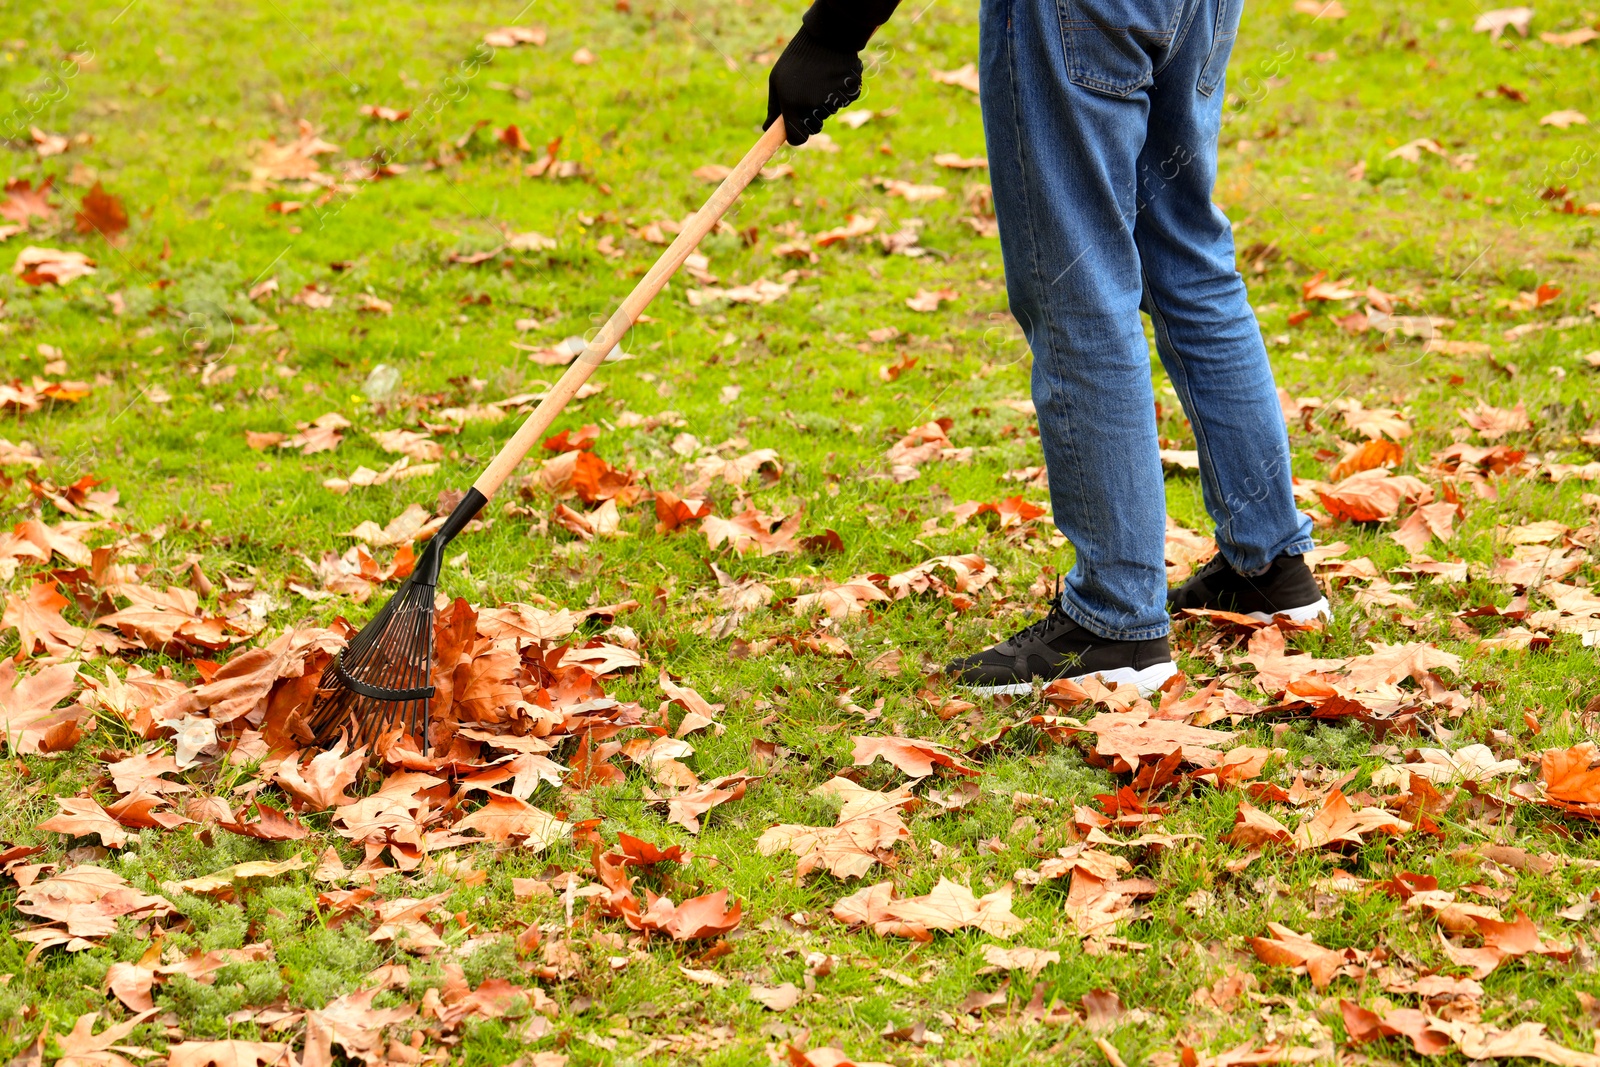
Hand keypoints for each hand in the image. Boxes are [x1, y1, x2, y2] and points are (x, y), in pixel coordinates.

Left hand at [764, 26, 862, 145]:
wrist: (826, 35)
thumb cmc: (796, 58)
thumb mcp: (777, 80)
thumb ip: (774, 108)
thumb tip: (768, 129)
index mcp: (793, 106)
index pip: (798, 138)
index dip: (797, 135)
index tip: (796, 128)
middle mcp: (813, 107)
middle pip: (815, 127)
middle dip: (811, 118)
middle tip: (808, 95)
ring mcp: (833, 100)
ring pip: (829, 112)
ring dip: (825, 101)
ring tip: (819, 78)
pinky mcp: (850, 92)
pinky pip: (844, 100)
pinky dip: (840, 92)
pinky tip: (833, 75)